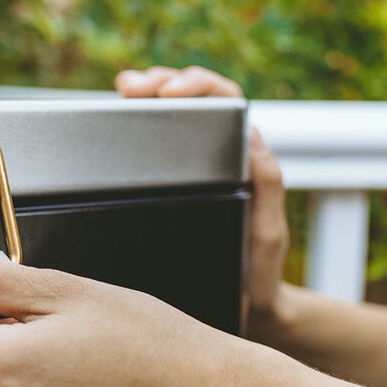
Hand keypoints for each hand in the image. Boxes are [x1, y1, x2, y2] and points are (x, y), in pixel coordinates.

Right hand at [114, 64, 288, 320]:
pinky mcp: (177, 185)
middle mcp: (223, 157)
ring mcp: (198, 170)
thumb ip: (268, 186)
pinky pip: (158, 143)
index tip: (168, 92)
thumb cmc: (258, 273)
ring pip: (173, 115)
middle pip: (195, 100)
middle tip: (130, 87)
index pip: (226, 102)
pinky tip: (118, 117)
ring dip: (148, 94)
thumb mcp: (267, 233)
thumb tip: (254, 136)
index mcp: (247, 159)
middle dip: (163, 81)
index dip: (197, 86)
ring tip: (123, 89)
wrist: (246, 305)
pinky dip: (137, 123)